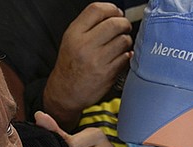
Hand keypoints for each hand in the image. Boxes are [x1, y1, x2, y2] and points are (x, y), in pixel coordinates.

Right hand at [43, 2, 132, 129]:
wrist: (66, 92)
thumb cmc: (70, 65)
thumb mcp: (71, 39)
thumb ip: (89, 25)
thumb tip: (115, 14)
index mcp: (75, 33)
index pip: (97, 10)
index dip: (112, 8)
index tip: (117, 13)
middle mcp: (85, 45)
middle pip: (114, 23)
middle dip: (124, 23)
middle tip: (124, 27)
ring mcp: (97, 60)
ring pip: (123, 40)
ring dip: (126, 40)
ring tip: (121, 44)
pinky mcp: (107, 73)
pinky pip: (125, 58)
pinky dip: (126, 56)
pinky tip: (120, 57)